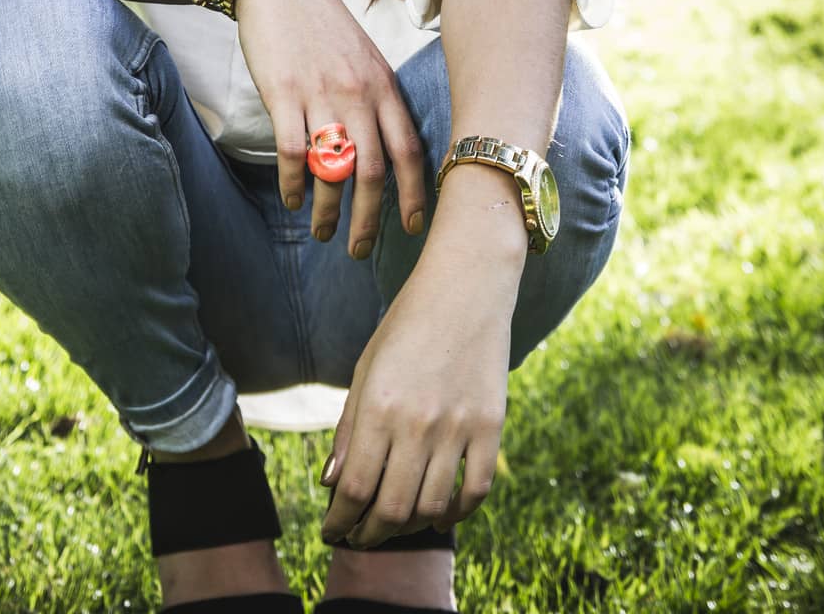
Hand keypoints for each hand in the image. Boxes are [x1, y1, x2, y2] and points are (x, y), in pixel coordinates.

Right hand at [234, 0, 426, 259]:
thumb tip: (387, 150)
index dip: (414, 194)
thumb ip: (378, 99)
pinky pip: (291, 153)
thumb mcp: (365, 57)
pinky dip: (293, 185)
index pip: (408, 150)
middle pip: (372, 171)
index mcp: (383, 85)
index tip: (414, 227)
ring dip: (328, 211)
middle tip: (359, 250)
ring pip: (332, 169)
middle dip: (368, 220)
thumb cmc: (322, 25)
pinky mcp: (283, 93)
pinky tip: (292, 200)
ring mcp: (320, 94)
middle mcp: (358, 93)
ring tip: (323, 233)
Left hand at [318, 251, 511, 546]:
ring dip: (409, 527)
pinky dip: (456, 513)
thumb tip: (332, 484)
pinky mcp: (491, 425)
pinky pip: (476, 490)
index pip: (353, 488)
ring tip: (395, 524)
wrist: (467, 286)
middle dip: (369, 534)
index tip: (332, 530)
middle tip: (360, 537)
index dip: (339, 520)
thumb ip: (351, 428)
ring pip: (431, 507)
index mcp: (379, 405)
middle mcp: (418, 421)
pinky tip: (440, 514)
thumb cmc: (408, 324)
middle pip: (391, 509)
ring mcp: (459, 425)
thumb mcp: (367, 368)